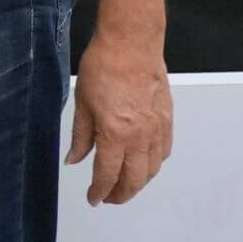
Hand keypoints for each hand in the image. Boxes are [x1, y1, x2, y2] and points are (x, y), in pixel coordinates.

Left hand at [66, 30, 171, 205]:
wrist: (131, 43)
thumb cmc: (104, 67)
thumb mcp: (83, 104)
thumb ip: (81, 137)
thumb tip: (74, 160)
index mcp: (115, 134)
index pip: (108, 176)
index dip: (99, 192)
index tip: (93, 198)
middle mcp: (140, 137)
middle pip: (134, 180)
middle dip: (120, 194)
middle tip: (108, 197)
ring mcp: (157, 129)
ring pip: (152, 169)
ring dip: (138, 182)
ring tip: (124, 184)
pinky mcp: (167, 119)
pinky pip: (164, 152)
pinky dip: (154, 164)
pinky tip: (144, 163)